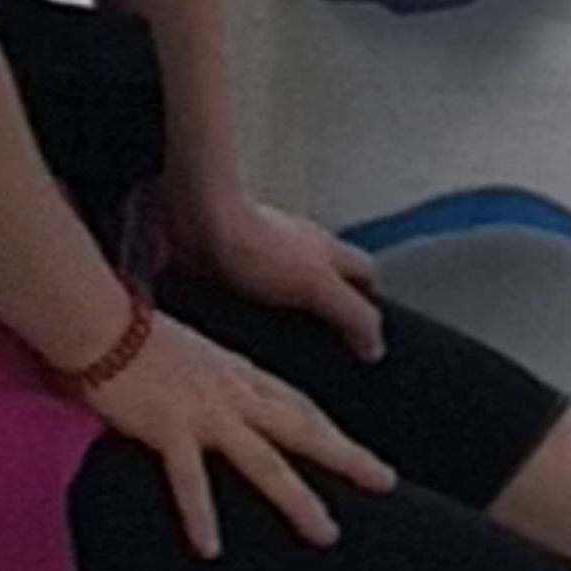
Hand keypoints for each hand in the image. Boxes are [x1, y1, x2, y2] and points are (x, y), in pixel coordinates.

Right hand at [72, 305, 395, 564]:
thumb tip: (198, 388)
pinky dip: (201, 516)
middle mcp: (231, 392)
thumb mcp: (180, 346)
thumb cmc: (124, 327)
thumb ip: (198, 370)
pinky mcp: (168, 428)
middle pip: (302, 428)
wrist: (95, 317)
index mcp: (233, 371)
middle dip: (347, 456)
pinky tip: (211, 549)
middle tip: (385, 481)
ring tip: (326, 534)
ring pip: (266, 461)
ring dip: (298, 499)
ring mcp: (204, 412)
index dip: (328, 427)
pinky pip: (190, 480)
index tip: (355, 448)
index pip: (295, 402)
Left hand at [165, 192, 387, 361]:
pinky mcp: (233, 264)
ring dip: (290, 310)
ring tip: (284, 343)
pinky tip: (249, 326)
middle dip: (331, 309)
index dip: (371, 302)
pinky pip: (253, 290)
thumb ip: (351, 314)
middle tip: (328, 345)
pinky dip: (256, 308)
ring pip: (290, 284)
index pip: (366, 274)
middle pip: (330, 278)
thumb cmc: (251, 244)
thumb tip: (375, 346)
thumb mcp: (316, 286)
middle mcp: (301, 247)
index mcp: (328, 250)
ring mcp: (266, 253)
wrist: (195, 224)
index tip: (370, 334)